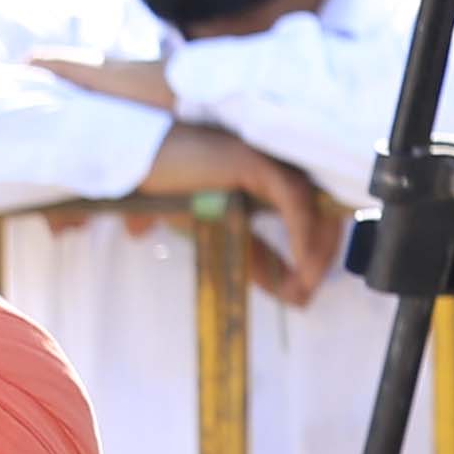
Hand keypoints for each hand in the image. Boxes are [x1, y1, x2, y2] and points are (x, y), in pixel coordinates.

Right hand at [45, 116, 343, 293]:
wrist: (130, 162)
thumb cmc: (169, 188)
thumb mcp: (222, 230)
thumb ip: (257, 254)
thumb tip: (290, 289)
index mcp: (270, 179)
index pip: (313, 215)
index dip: (318, 251)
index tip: (304, 289)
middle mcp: (274, 165)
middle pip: (321, 211)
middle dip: (322, 255)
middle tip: (305, 294)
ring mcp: (265, 159)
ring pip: (313, 208)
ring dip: (315, 253)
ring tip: (301, 287)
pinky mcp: (253, 162)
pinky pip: (294, 203)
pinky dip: (302, 238)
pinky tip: (298, 268)